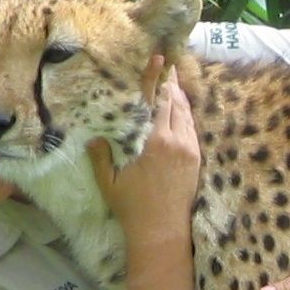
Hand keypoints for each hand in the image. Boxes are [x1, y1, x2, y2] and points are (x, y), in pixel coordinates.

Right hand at [89, 55, 199, 243]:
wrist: (162, 232)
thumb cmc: (132, 207)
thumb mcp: (109, 180)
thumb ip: (101, 155)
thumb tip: (93, 137)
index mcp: (155, 142)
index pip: (156, 101)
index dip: (156, 78)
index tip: (158, 58)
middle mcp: (176, 142)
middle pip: (175, 103)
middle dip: (170, 83)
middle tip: (166, 64)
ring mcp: (189, 151)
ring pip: (186, 115)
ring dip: (180, 97)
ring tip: (173, 81)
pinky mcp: (196, 160)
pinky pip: (192, 129)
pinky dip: (186, 115)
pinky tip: (181, 110)